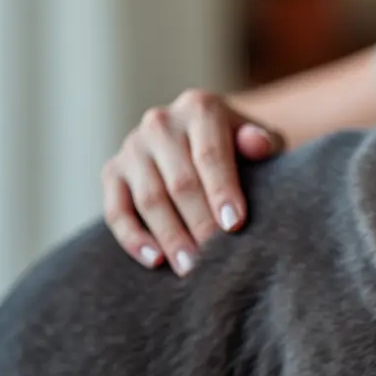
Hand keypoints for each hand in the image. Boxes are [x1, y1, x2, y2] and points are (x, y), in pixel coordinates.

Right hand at [101, 89, 283, 274]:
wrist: (207, 139)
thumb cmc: (242, 148)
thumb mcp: (261, 140)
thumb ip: (263, 142)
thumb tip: (257, 145)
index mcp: (199, 108)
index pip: (209, 154)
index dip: (221, 191)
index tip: (234, 225)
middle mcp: (161, 122)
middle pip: (180, 181)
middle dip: (199, 223)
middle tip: (216, 259)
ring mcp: (132, 146)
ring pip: (149, 199)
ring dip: (171, 237)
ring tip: (192, 267)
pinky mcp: (112, 171)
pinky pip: (116, 210)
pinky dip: (133, 238)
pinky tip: (155, 261)